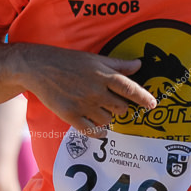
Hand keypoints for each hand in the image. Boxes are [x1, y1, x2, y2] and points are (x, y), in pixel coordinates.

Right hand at [18, 45, 157, 137]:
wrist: (39, 68)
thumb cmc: (68, 61)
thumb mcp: (94, 58)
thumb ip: (118, 64)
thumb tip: (139, 65)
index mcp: (103, 75)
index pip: (130, 89)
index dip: (144, 98)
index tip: (152, 104)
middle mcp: (95, 91)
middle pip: (121, 108)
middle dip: (122, 107)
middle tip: (114, 102)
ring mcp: (83, 104)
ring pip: (108, 120)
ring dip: (108, 117)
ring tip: (99, 109)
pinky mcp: (71, 115)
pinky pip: (92, 131)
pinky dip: (99, 132)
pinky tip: (99, 128)